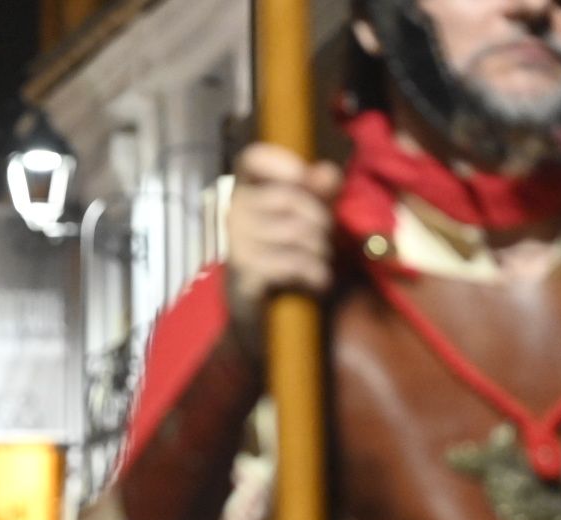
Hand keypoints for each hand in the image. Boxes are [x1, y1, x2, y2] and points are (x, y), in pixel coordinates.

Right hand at [226, 143, 341, 355]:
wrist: (265, 318)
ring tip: (319, 263)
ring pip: (296, 232)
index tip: (305, 178)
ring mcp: (236, 246)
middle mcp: (233, 214)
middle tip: (323, 241)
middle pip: (290, 197)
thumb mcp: (308, 219)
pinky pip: (293, 263)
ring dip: (321, 251)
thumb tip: (327, 172)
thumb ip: (319, 191)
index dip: (282, 162)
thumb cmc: (287, 259)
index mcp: (244, 193)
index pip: (252, 159)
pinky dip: (316, 274)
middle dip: (321, 221)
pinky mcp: (244, 276)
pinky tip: (317, 281)